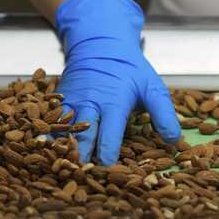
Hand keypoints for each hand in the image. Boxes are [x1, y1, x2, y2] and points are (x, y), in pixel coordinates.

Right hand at [55, 0, 180, 164]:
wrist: (99, 43)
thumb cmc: (129, 68)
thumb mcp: (151, 86)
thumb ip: (163, 114)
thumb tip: (174, 142)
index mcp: (113, 101)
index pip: (109, 134)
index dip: (108, 154)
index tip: (108, 170)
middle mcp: (89, 103)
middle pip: (82, 136)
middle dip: (82, 156)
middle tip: (82, 176)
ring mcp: (71, 101)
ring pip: (62, 129)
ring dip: (62, 149)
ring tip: (60, 168)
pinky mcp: (60, 100)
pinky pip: (50, 120)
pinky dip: (48, 136)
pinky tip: (43, 151)